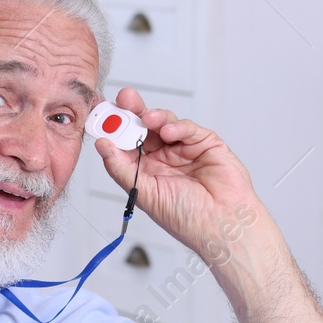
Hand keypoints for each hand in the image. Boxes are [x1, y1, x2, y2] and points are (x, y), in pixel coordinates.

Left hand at [92, 86, 261, 258]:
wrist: (221, 224)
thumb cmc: (185, 217)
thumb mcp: (144, 193)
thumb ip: (121, 168)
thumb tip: (101, 144)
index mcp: (144, 171)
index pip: (124, 144)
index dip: (114, 129)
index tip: (102, 115)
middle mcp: (162, 158)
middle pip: (143, 128)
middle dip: (132, 112)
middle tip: (123, 99)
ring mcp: (184, 149)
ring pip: (164, 124)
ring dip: (154, 117)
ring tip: (147, 118)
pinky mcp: (206, 143)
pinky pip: (188, 129)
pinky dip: (177, 126)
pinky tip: (170, 132)